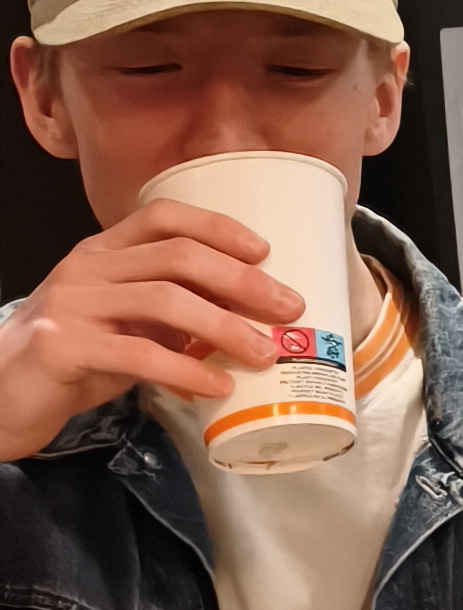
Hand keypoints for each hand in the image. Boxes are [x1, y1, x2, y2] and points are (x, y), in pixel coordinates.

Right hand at [0, 198, 296, 459]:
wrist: (0, 393)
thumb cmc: (73, 357)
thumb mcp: (124, 324)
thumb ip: (171, 315)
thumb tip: (246, 320)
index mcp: (103, 252)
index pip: (164, 216)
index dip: (218, 227)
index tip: (265, 251)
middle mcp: (86, 267)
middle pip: (177, 256)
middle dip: (242, 280)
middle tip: (288, 308)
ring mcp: (72, 303)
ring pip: (164, 301)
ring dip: (225, 327)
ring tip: (265, 353)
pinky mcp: (62, 346)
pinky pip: (139, 354)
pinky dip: (187, 370)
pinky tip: (217, 386)